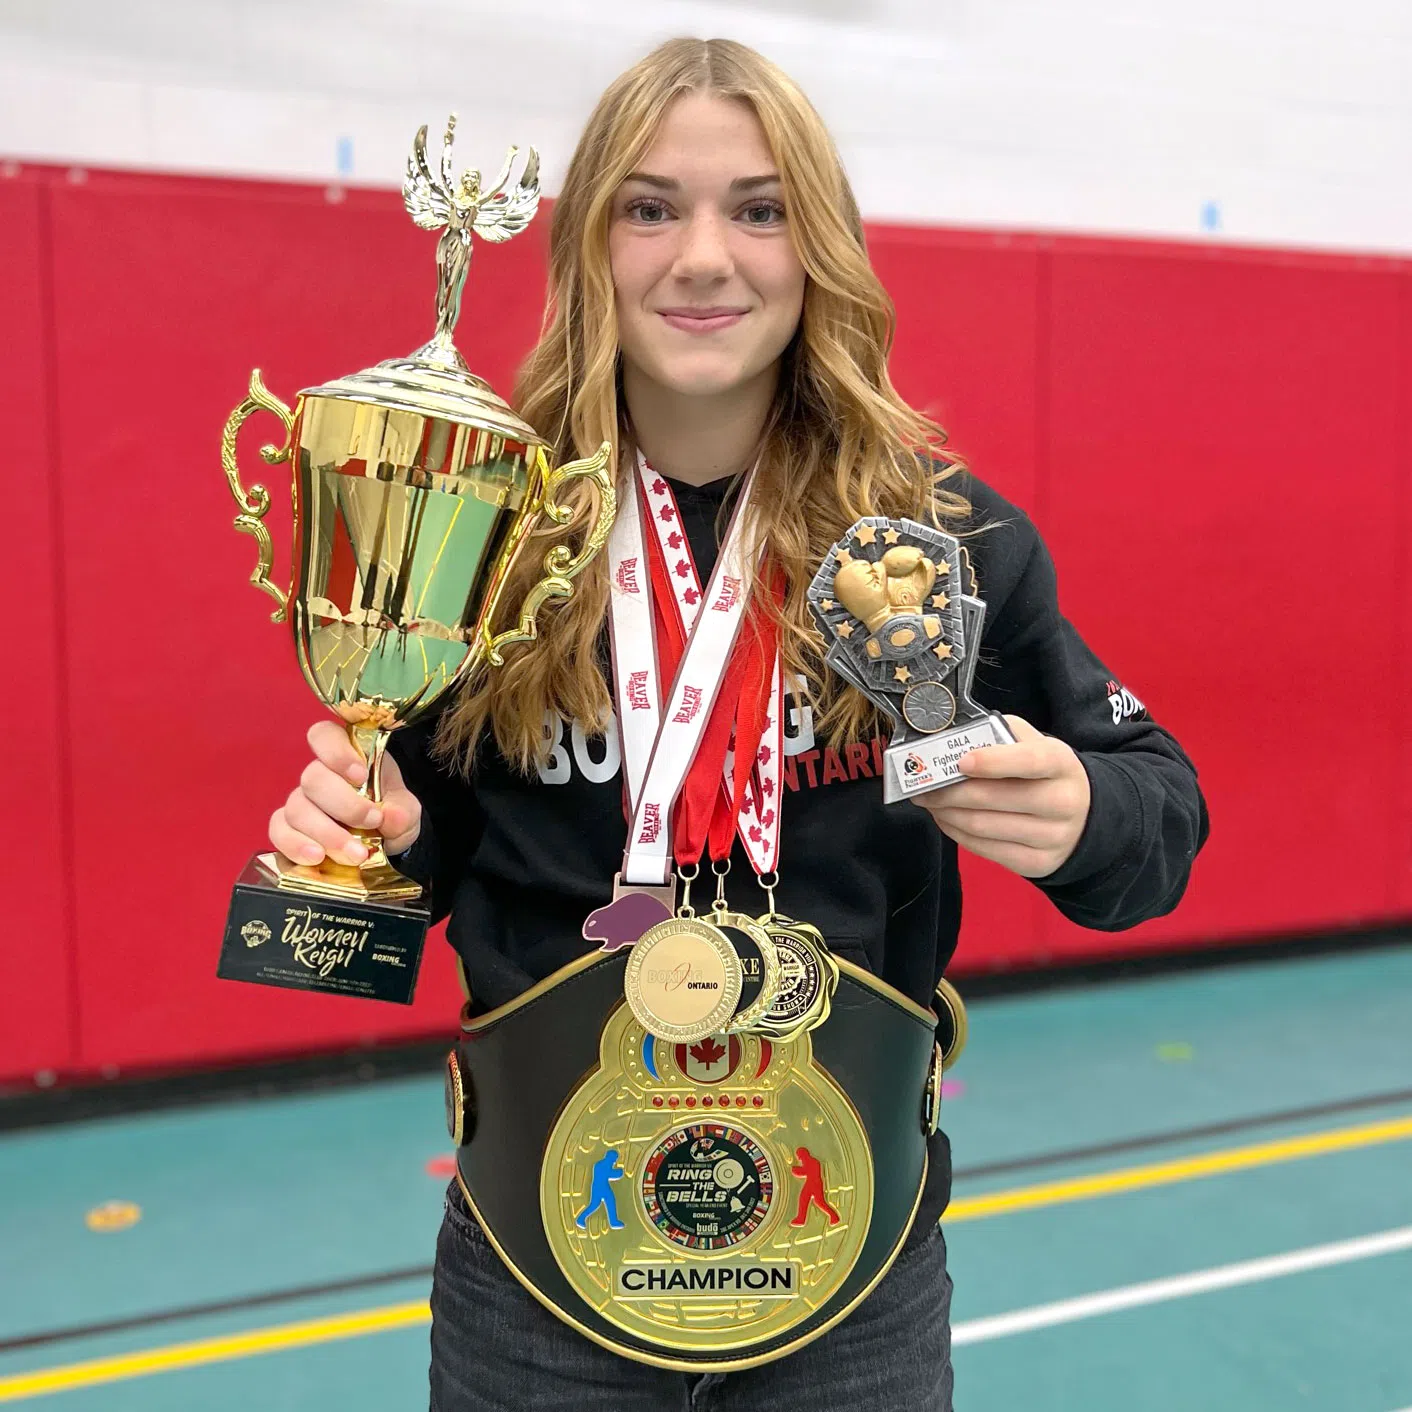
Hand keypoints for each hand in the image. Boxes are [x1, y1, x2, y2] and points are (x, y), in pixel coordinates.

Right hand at [268, 721, 421, 866]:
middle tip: (371, 823)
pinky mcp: (288, 829)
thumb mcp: (406, 811)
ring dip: (327, 834)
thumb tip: (390, 817)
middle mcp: (319, 776)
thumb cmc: (390, 816)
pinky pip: (279, 832)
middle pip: (313, 778)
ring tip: (354, 854)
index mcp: (348, 757)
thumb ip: (402, 812)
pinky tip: (317, 857)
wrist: (384, 848)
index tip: (360, 777)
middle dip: (344, 805)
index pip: (325, 736)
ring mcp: (300, 802)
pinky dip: (296, 846)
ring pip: (297, 809)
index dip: (337, 753)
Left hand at [911, 716, 1089, 878]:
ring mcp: (1052, 837)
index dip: (993, 762)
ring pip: (982, 826)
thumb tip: (949, 739)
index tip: (960, 761)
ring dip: (946, 812)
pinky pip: (985, 849)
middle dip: (948, 791)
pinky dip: (956, 833)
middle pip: (994, 797)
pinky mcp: (1038, 863)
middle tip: (922, 785)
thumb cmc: (1044, 773)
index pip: (1030, 761)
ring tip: (929, 801)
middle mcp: (1063, 802)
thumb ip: (997, 734)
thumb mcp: (1033, 743)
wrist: (1083, 816)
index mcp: (1061, 764)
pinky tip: (946, 818)